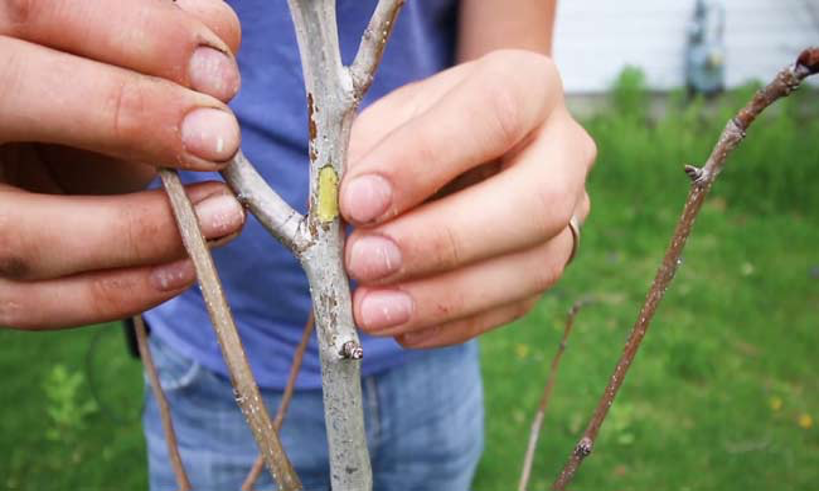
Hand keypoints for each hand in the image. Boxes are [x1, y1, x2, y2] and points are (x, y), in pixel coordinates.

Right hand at [0, 0, 244, 328]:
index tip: (222, 74)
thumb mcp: (105, 55)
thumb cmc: (78, 93)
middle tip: (221, 139)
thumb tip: (217, 54)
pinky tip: (185, 267)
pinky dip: (116, 292)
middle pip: (8, 92)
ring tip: (225, 214)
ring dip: (138, 231)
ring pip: (19, 231)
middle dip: (126, 115)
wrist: (33, 151)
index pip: (37, 9)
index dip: (139, 36)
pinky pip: (31, 303)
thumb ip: (153, 38)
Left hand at [341, 50, 595, 348]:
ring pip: (534, 266)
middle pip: (537, 203)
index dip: (424, 160)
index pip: (493, 114)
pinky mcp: (550, 264)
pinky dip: (453, 323)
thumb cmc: (422, 126)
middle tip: (363, 261)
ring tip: (370, 309)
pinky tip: (402, 328)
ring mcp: (571, 214)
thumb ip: (370, 153)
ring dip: (444, 297)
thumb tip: (353, 212)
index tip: (356, 201)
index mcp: (527, 86)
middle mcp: (566, 150)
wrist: (465, 146)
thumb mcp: (390, 117)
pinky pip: (515, 306)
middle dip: (443, 241)